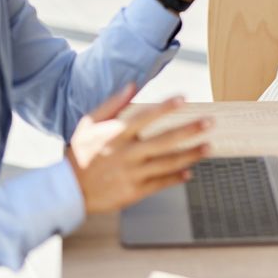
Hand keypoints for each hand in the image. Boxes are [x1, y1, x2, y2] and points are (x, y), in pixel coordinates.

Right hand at [67, 84, 213, 213]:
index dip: (165, 107)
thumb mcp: (89, 125)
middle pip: (164, 141)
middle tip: (210, 123)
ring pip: (167, 163)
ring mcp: (131, 174)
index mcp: (115, 135)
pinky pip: (160, 184)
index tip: (184, 98)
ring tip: (208, 147)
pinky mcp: (134, 192)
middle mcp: (126, 154)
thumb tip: (133, 85)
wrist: (68, 191)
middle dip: (189, 131)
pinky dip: (176, 178)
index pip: (144, 117)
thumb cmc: (80, 154)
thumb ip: (112, 104)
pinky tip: (190, 172)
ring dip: (190, 155)